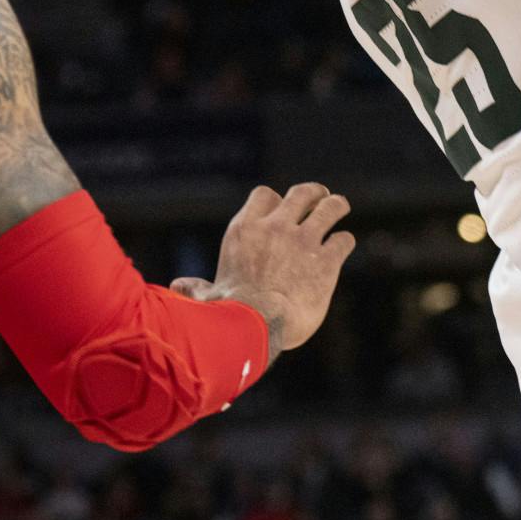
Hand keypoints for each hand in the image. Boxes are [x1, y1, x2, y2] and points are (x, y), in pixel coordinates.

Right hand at [172, 183, 354, 352]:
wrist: (255, 327)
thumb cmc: (226, 314)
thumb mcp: (208, 297)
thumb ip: (197, 288)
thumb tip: (176, 287)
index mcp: (246, 230)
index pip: (265, 195)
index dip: (275, 200)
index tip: (281, 210)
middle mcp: (276, 228)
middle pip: (303, 192)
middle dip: (314, 193)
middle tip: (320, 198)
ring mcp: (304, 241)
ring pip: (330, 206)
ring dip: (336, 205)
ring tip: (339, 208)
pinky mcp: (326, 261)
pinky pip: (343, 240)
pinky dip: (344, 242)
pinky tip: (341, 248)